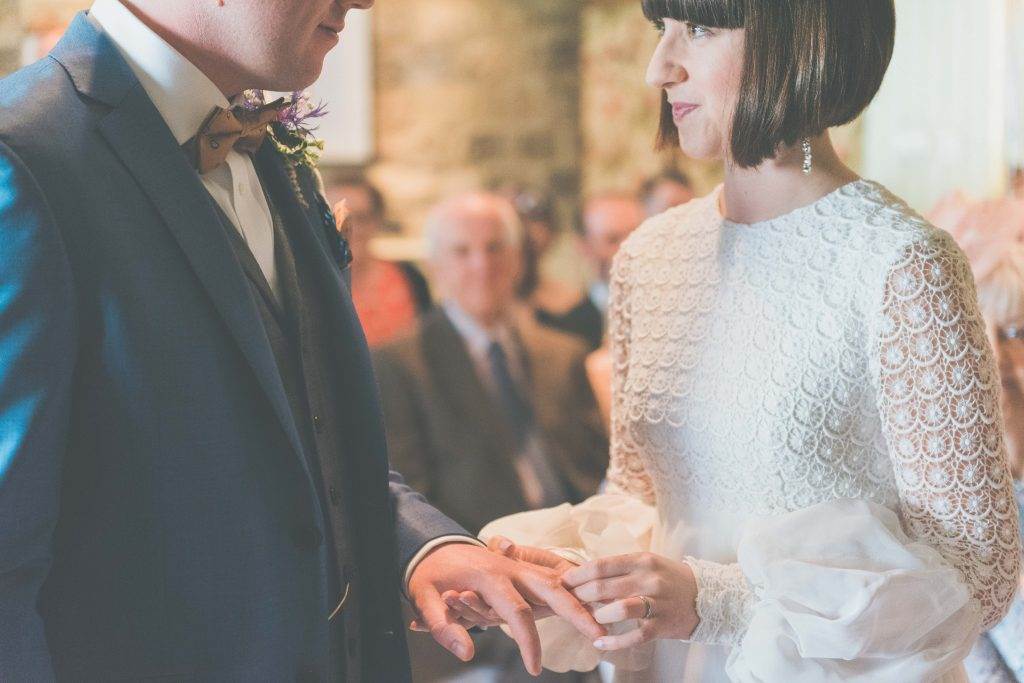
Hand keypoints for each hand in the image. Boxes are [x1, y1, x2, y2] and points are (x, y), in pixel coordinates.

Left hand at [407, 541, 604, 675]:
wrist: (431, 544)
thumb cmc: (427, 571)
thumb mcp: (423, 596)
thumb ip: (443, 625)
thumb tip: (467, 654)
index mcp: (489, 576)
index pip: (515, 614)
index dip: (528, 644)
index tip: (534, 669)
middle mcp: (510, 569)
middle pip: (552, 589)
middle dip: (577, 612)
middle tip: (600, 633)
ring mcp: (519, 566)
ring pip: (555, 584)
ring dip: (576, 603)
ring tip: (600, 624)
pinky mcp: (522, 569)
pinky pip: (548, 583)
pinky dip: (568, 596)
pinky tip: (588, 610)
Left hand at [562, 552, 698, 650]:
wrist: (708, 598)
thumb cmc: (669, 579)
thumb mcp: (646, 565)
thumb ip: (619, 570)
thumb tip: (584, 576)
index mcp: (641, 560)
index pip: (601, 565)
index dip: (578, 574)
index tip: (562, 581)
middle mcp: (649, 579)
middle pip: (604, 586)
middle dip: (580, 596)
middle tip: (566, 602)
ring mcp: (657, 602)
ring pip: (619, 608)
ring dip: (597, 615)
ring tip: (588, 619)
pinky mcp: (663, 625)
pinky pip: (634, 636)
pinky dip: (614, 642)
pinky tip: (599, 643)